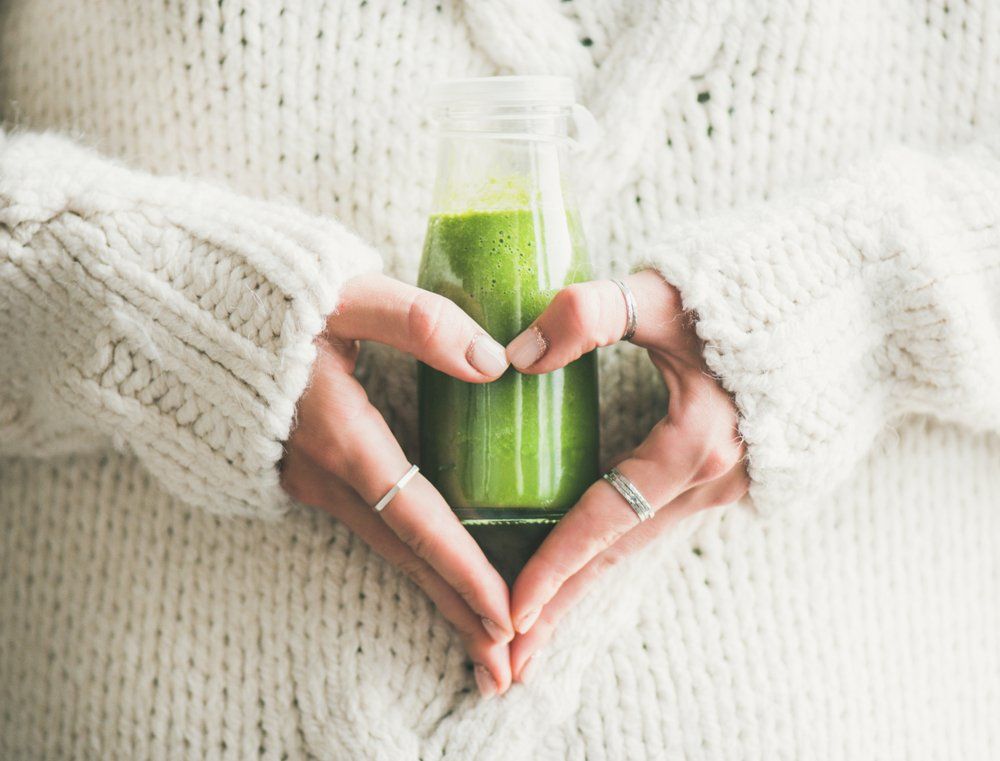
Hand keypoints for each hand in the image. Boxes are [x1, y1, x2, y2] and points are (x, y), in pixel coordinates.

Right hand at [280, 273, 514, 696]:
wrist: (169, 316)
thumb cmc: (261, 298)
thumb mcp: (343, 295)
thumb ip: (418, 323)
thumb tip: (492, 363)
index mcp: (342, 435)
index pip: (417, 520)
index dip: (463, 569)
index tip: (505, 617)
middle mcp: (324, 473)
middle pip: (404, 555)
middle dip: (456, 610)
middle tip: (504, 668)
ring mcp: (306, 478)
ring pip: (385, 546)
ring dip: (434, 592)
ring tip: (477, 638)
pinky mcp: (300, 471)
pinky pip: (366, 527)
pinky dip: (408, 560)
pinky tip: (431, 573)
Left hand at [504, 270, 748, 682]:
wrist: (848, 302)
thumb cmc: (754, 292)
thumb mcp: (666, 294)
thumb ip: (589, 313)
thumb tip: (516, 356)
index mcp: (694, 446)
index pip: (603, 521)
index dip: (552, 566)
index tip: (507, 609)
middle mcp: (713, 481)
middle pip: (617, 556)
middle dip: (561, 607)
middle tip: (507, 660)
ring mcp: (728, 484)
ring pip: (638, 545)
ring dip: (586, 584)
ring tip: (538, 626)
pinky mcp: (731, 475)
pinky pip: (658, 525)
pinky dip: (616, 552)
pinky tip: (589, 564)